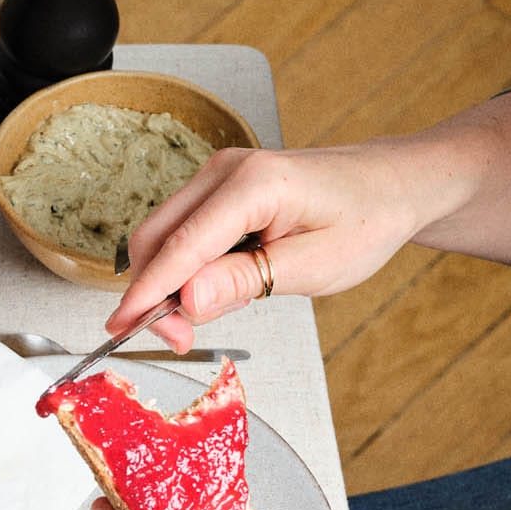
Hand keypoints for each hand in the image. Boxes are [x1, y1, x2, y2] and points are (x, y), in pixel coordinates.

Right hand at [107, 143, 420, 350]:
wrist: (389, 185)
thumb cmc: (365, 220)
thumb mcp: (315, 266)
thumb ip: (245, 280)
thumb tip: (186, 300)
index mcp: (254, 184)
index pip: (181, 247)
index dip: (148, 294)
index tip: (121, 329)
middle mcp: (225, 170)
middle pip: (156, 238)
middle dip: (152, 293)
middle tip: (178, 339)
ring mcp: (216, 175)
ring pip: (161, 236)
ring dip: (167, 282)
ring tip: (213, 310)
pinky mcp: (215, 188)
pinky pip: (179, 232)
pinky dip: (183, 267)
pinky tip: (217, 285)